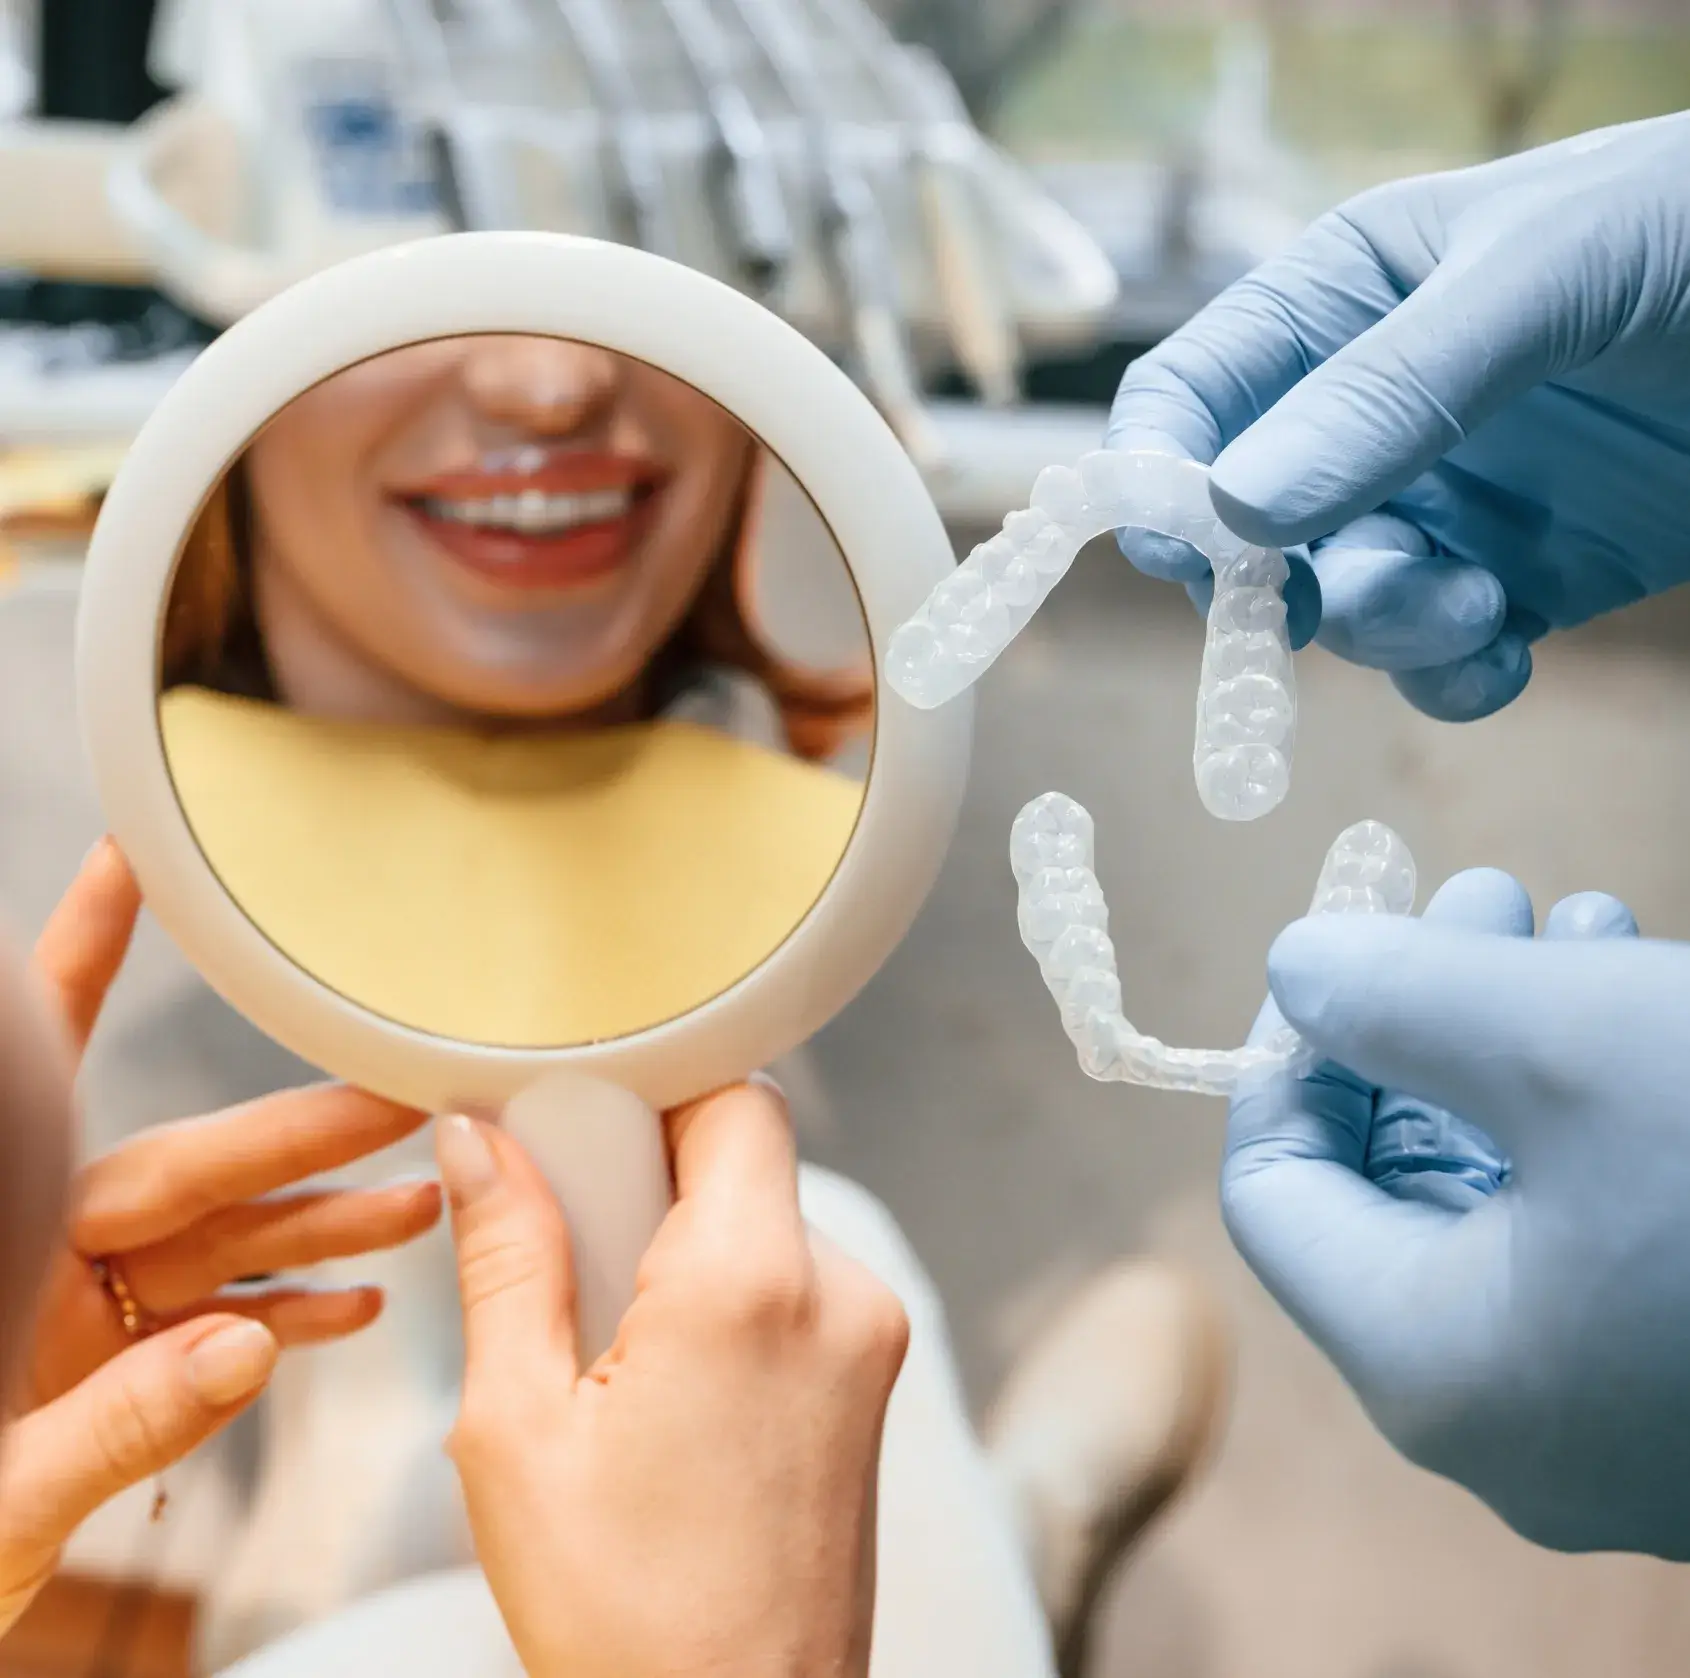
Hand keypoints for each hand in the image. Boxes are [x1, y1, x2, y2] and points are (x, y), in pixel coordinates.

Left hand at [0, 841, 442, 1630]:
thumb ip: (116, 1428)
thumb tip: (244, 1350)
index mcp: (4, 1264)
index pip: (43, 1078)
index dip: (81, 957)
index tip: (128, 857)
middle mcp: (52, 1272)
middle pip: (189, 1175)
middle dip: (302, 1135)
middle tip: (399, 1095)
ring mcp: (93, 1326)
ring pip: (226, 1247)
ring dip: (325, 1227)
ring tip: (421, 1205)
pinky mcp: (129, 1383)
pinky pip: (224, 1326)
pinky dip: (291, 1313)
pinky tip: (355, 1305)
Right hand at [438, 1082, 908, 1677]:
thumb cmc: (621, 1615)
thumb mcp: (518, 1429)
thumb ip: (507, 1258)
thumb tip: (479, 1139)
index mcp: (751, 1283)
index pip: (731, 1092)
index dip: (651, 1089)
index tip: (573, 1132)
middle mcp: (838, 1291)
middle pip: (744, 1152)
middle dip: (648, 1171)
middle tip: (571, 1256)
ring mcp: (870, 1337)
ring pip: (765, 1215)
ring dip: (684, 1239)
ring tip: (613, 1348)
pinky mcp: (873, 1377)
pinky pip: (794, 1279)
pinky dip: (727, 1290)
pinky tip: (667, 1382)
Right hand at [1109, 111, 1689, 720]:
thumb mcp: (1541, 277)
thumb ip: (1389, 389)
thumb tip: (1238, 510)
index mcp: (1344, 302)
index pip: (1193, 397)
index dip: (1162, 479)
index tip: (1186, 554)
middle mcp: (1370, 410)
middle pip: (1249, 529)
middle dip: (1276, 584)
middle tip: (1310, 614)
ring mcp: (1440, 499)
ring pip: (1341, 606)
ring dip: (1385, 630)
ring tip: (1474, 609)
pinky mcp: (1514, 576)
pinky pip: (1434, 656)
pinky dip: (1450, 676)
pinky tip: (1501, 657)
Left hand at [1222, 865, 1689, 1557]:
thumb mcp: (1565, 1040)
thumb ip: (1394, 998)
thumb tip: (1294, 970)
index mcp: (1432, 1365)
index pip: (1276, 1196)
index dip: (1289, 1058)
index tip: (1338, 953)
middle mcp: (1509, 1422)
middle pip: (1394, 1189)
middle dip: (1423, 1024)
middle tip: (1476, 897)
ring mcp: (1618, 1421)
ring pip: (1509, 1200)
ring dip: (1516, 1046)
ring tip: (1568, 916)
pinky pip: (1602, 1243)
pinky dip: (1598, 1118)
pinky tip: (1642, 991)